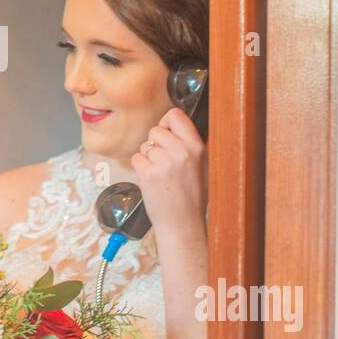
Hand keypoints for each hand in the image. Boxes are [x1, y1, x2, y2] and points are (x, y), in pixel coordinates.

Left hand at [130, 107, 207, 251]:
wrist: (183, 224)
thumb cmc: (191, 196)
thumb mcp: (201, 165)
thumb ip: (188, 144)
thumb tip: (171, 126)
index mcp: (197, 147)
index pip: (175, 115)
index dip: (166, 123)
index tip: (166, 134)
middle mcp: (182, 152)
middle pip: (155, 130)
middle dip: (155, 144)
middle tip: (163, 162)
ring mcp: (164, 163)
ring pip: (144, 146)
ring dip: (148, 158)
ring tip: (161, 175)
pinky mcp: (149, 174)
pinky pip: (136, 159)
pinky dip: (140, 168)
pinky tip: (152, 181)